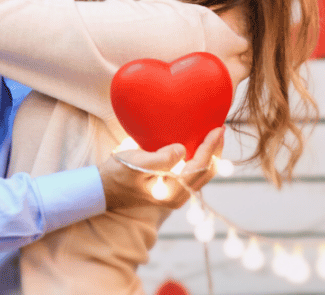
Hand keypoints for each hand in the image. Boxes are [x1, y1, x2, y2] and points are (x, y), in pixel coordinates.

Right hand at [98, 127, 223, 210]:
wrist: (104, 188)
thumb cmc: (118, 173)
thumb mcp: (136, 163)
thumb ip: (161, 158)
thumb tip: (183, 149)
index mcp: (172, 192)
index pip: (199, 167)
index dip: (209, 148)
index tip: (216, 128)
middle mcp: (178, 196)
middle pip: (207, 172)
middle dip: (216, 150)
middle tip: (220, 128)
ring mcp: (176, 193)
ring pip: (203, 173)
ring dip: (211, 154)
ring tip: (215, 135)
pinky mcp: (172, 186)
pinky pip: (194, 172)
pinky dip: (201, 157)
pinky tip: (200, 144)